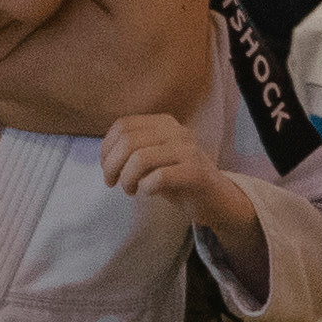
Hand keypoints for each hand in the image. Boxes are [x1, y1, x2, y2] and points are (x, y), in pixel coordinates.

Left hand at [101, 112, 223, 211]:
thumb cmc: (178, 180)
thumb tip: (105, 156)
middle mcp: (176, 131)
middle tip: (113, 183)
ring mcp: (188, 150)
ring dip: (127, 179)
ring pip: (140, 158)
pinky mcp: (196, 172)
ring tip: (130, 190)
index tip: (106, 168)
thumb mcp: (153, 159)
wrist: (216, 199)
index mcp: (163, 123)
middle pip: (128, 141)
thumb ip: (132, 150)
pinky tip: (148, 192)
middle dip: (112, 166)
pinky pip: (159, 177)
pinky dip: (146, 187)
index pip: (123, 125)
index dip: (106, 148)